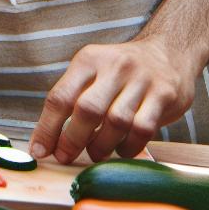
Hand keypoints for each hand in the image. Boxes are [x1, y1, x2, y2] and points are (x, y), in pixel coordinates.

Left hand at [29, 38, 198, 163]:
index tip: (40, 150)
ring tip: (95, 153)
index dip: (47, 128)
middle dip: (72, 140)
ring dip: (101, 146)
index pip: (61, 97)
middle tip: (65, 156)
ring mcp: (142, 79)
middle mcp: (115, 66)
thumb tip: (45, 142)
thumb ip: (71, 101)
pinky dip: (128, 147)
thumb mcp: (92, 73)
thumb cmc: (120, 74)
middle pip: (87, 110)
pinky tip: (121, 149)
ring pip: (116, 122)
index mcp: (89, 60)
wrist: (168, 53)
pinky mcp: (164, 95)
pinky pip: (142, 129)